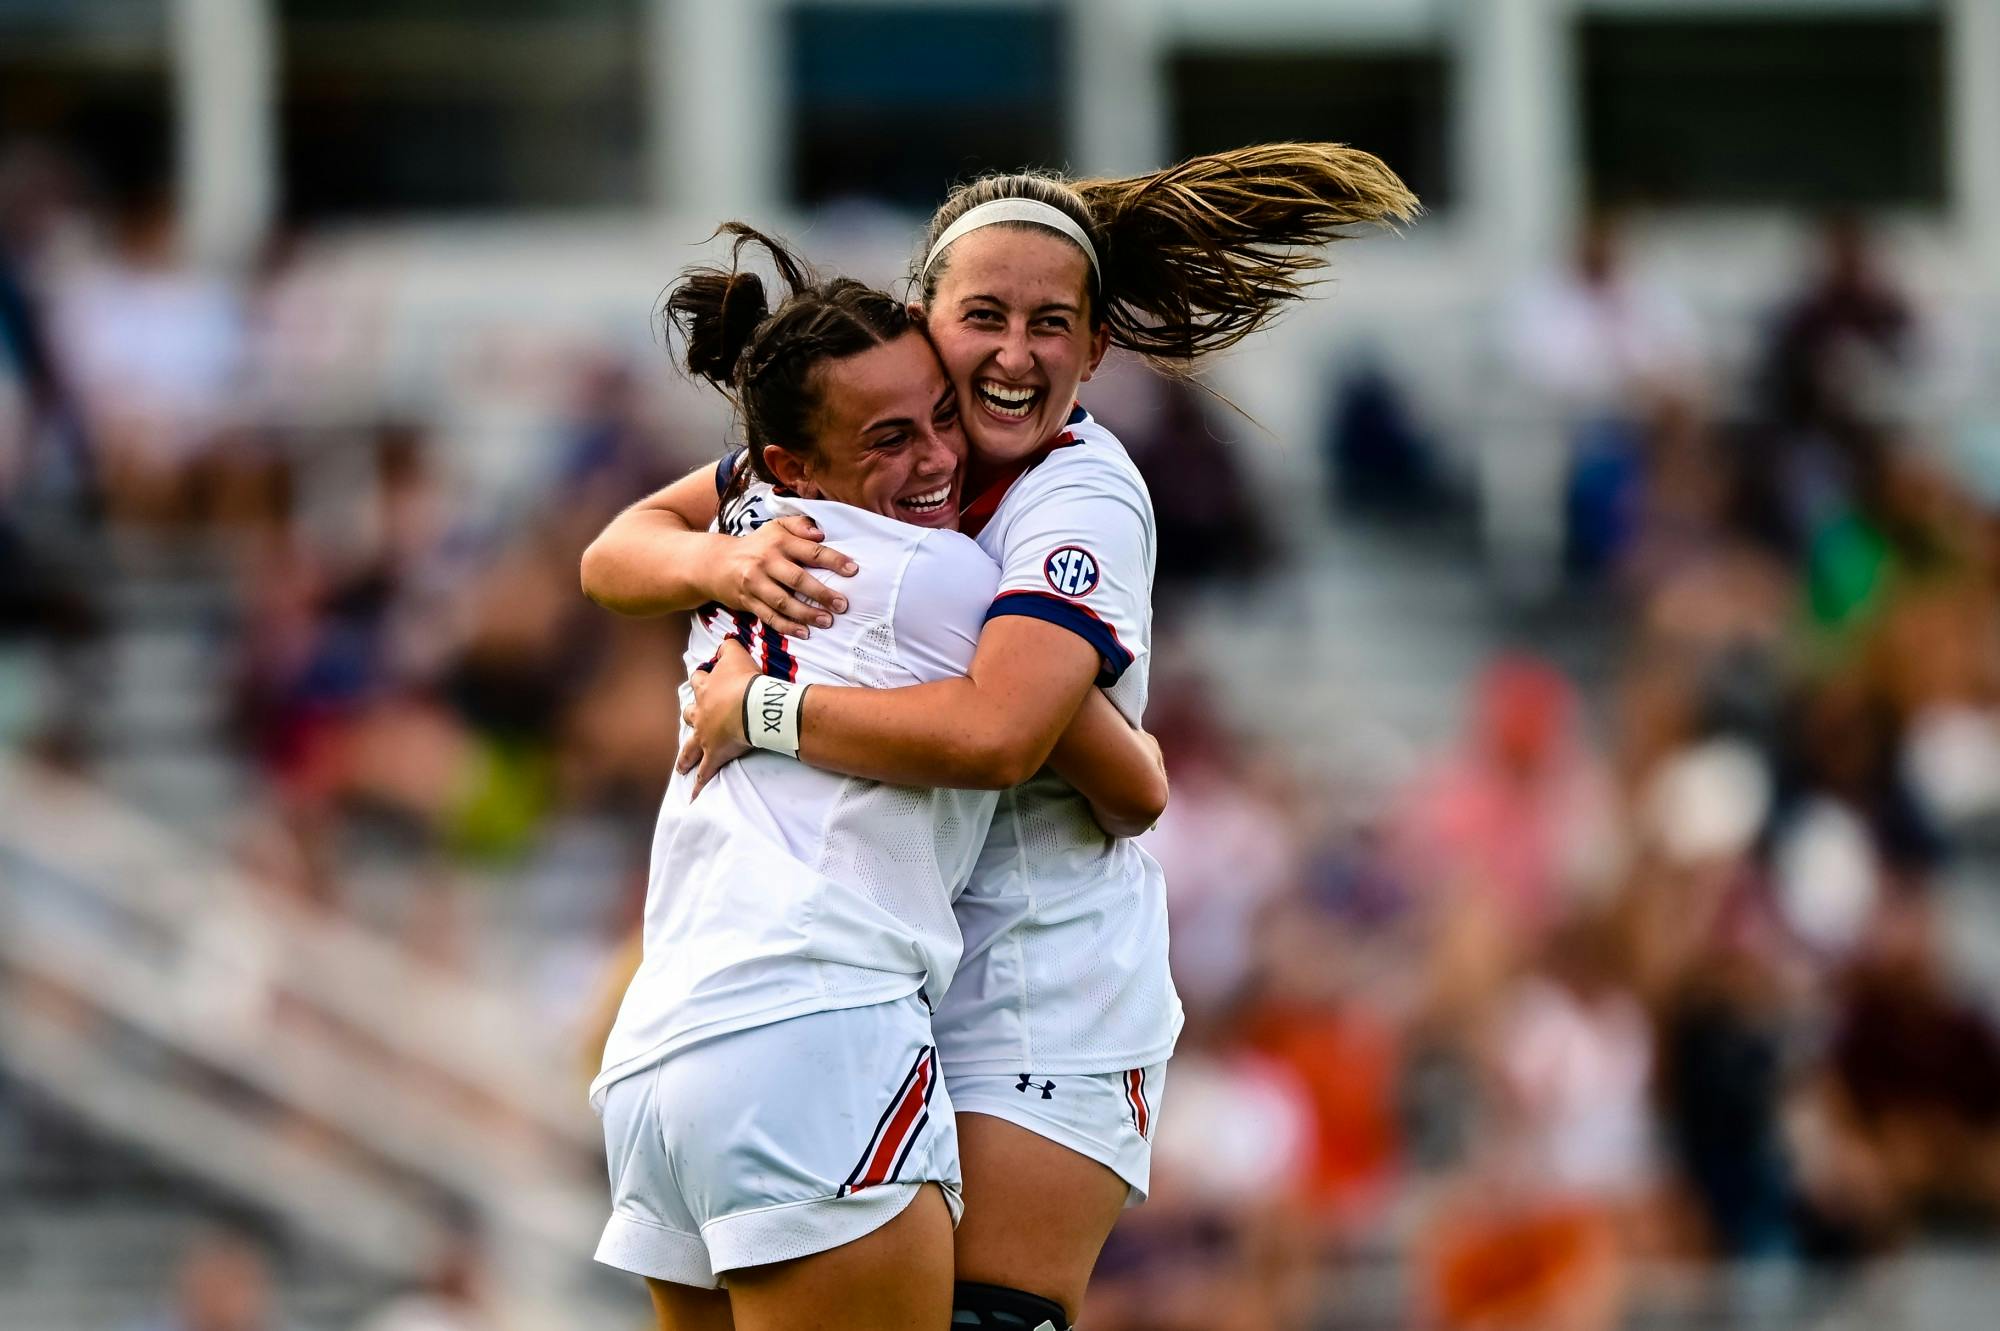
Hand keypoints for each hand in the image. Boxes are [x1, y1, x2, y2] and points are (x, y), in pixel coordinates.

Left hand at [677, 640, 757, 797]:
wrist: (750, 705)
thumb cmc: (745, 680)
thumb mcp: (736, 654)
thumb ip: (729, 646)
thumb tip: (724, 642)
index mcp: (706, 690)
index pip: (698, 682)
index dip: (701, 680)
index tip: (703, 679)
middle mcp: (701, 714)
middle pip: (690, 714)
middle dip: (691, 717)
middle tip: (692, 720)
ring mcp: (705, 736)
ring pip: (690, 748)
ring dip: (685, 757)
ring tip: (681, 766)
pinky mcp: (714, 755)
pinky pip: (705, 774)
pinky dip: (699, 786)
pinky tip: (693, 799)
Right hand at [713, 516, 857, 636]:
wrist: (715, 563)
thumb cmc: (756, 546)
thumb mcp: (776, 527)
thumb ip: (800, 526)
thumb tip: (821, 533)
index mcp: (779, 542)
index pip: (811, 551)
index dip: (833, 560)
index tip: (853, 570)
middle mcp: (767, 561)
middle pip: (798, 579)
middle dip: (822, 593)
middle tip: (842, 604)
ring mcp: (756, 583)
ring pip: (784, 602)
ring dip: (806, 614)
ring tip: (827, 621)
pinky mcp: (748, 601)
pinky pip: (769, 617)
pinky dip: (787, 626)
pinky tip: (804, 632)